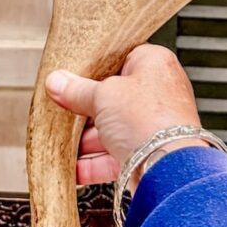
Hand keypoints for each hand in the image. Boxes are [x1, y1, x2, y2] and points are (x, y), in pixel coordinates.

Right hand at [45, 44, 204, 185]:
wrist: (167, 167)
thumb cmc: (149, 120)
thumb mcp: (103, 95)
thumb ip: (77, 90)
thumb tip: (58, 82)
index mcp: (154, 64)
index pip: (119, 60)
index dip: (94, 70)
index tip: (71, 79)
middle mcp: (159, 92)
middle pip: (113, 98)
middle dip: (86, 110)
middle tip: (64, 110)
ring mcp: (154, 124)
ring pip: (113, 129)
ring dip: (87, 139)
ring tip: (64, 142)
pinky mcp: (148, 153)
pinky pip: (116, 155)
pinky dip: (94, 162)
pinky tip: (76, 167)